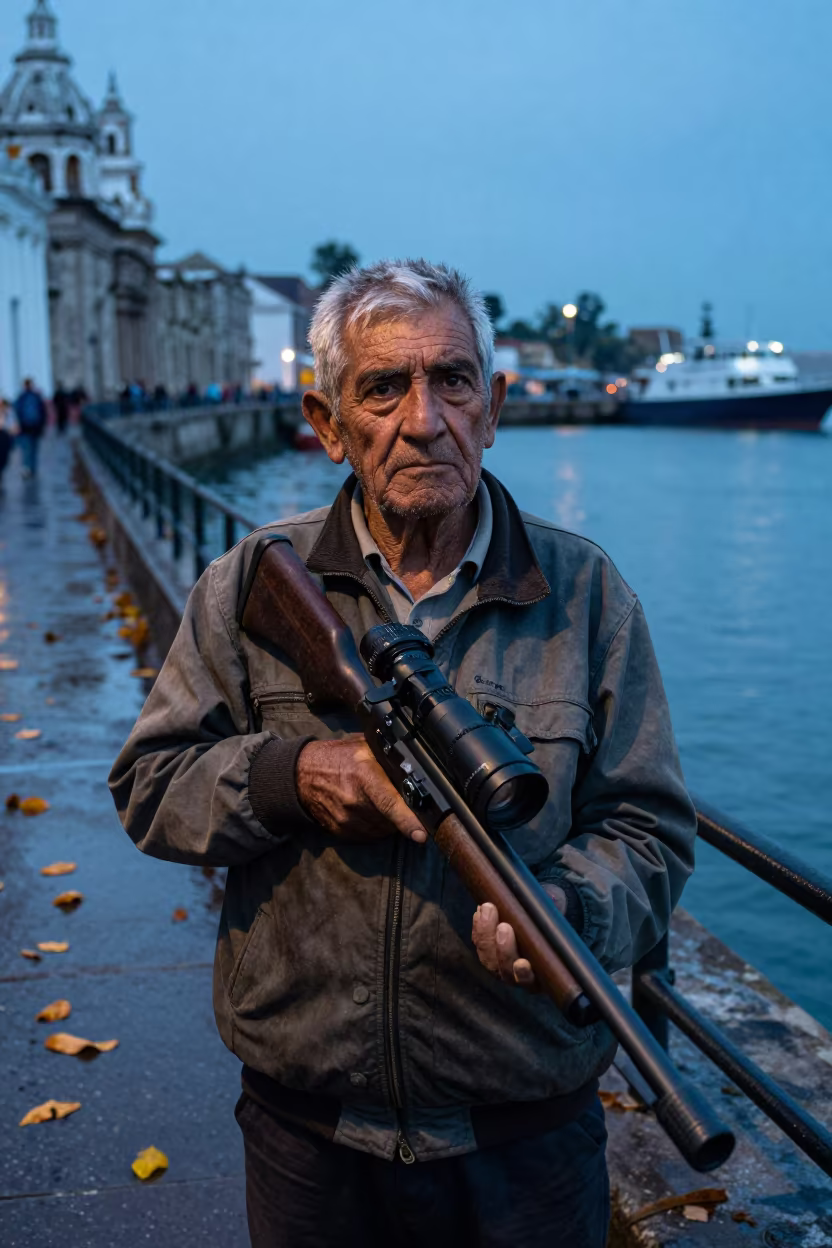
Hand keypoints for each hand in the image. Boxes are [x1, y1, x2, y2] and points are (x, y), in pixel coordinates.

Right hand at [296, 736, 427, 843]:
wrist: (303, 775)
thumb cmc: (337, 757)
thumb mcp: (364, 747)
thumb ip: (388, 757)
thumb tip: (416, 766)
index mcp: (364, 776)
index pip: (389, 803)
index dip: (407, 820)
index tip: (422, 834)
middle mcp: (354, 801)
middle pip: (390, 820)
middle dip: (401, 815)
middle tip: (399, 800)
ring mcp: (345, 820)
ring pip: (381, 831)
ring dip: (388, 823)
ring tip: (380, 804)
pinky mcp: (340, 832)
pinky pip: (368, 836)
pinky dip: (374, 828)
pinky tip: (369, 812)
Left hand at [471, 886, 566, 989]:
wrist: (540, 932)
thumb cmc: (552, 936)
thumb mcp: (555, 932)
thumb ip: (552, 925)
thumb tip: (552, 905)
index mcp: (538, 978)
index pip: (529, 980)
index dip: (524, 974)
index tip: (522, 963)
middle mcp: (517, 977)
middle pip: (505, 970)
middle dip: (503, 949)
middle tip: (504, 927)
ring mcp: (501, 968)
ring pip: (488, 958)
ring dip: (486, 934)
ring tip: (488, 910)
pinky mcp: (488, 956)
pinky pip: (479, 946)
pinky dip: (478, 929)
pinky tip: (479, 912)